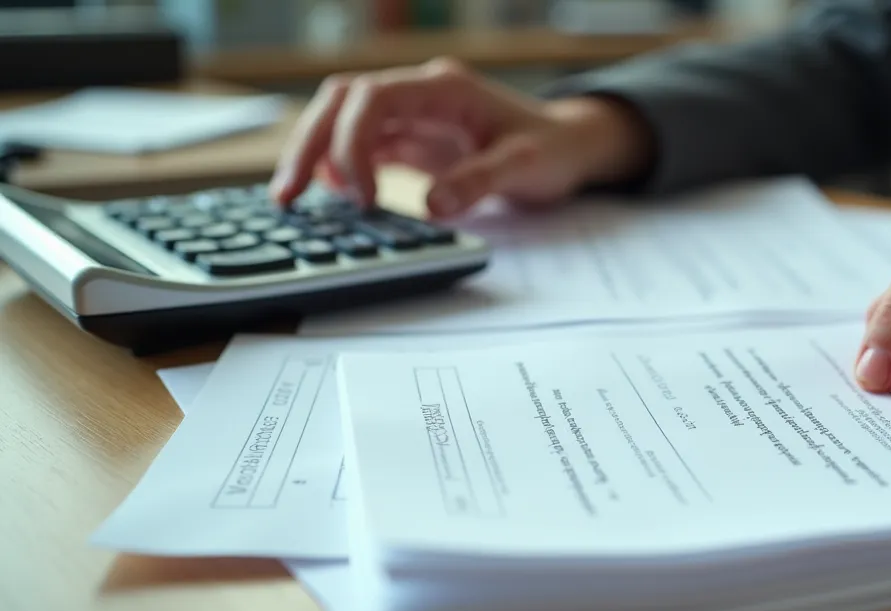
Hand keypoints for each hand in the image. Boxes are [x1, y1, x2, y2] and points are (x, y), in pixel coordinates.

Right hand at [270, 58, 652, 216]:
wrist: (568, 147)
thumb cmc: (551, 150)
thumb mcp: (524, 167)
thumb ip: (479, 182)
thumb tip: (432, 205)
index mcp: (443, 88)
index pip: (372, 99)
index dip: (353, 143)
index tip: (362, 197)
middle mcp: (419, 94)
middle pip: (342, 102)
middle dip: (310, 144)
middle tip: (288, 195)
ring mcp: (411, 115)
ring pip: (341, 119)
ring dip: (314, 154)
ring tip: (291, 198)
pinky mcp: (410, 139)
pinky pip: (359, 143)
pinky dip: (337, 166)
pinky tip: (331, 196)